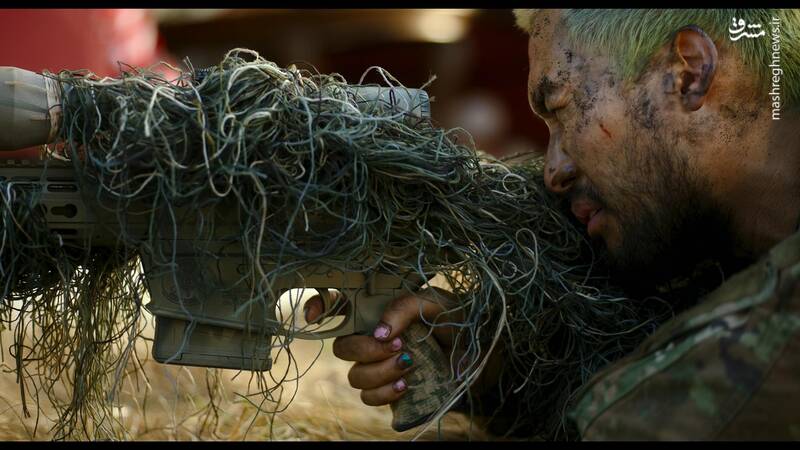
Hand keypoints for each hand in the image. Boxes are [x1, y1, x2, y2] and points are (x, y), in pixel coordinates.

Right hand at [304, 287, 460, 406]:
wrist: (484, 353)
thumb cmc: (458, 320)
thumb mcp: (434, 303)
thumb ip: (404, 308)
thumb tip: (378, 332)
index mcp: (380, 310)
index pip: (339, 305)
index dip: (319, 307)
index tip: (314, 317)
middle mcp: (375, 337)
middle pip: (342, 347)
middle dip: (364, 349)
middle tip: (396, 345)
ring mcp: (380, 365)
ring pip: (355, 376)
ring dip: (379, 372)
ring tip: (409, 363)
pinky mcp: (391, 390)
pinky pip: (369, 398)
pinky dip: (384, 393)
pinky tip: (405, 384)